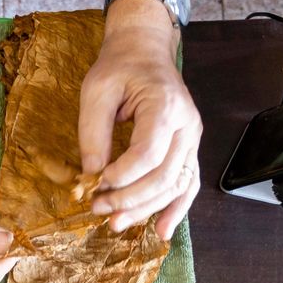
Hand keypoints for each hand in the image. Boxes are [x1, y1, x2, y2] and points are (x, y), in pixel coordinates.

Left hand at [79, 0, 202, 239]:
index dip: (121, 176)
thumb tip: (90, 175)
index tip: (94, 184)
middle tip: (98, 210)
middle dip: (130, 199)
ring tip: (117, 224)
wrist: (144, 50)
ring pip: (177, 186)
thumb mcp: (96, 91)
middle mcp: (187, 125)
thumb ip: (93, 133)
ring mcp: (192, 139)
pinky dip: (176, 209)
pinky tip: (160, 232)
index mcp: (165, 106)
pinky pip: (187, 184)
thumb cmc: (119, 67)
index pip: (147, 154)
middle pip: (164, 176)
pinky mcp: (188, 149)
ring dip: (147, 210)